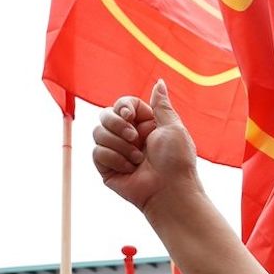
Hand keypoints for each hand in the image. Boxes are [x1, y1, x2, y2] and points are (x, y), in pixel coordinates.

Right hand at [92, 81, 201, 212]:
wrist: (169, 191)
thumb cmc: (176, 161)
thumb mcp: (173, 127)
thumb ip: (161, 105)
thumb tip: (160, 82)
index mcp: (145, 125)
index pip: (122, 104)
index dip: (122, 107)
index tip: (129, 116)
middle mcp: (129, 136)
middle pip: (105, 115)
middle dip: (117, 125)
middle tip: (135, 139)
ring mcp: (116, 152)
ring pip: (98, 133)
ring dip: (119, 145)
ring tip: (137, 159)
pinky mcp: (107, 168)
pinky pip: (97, 152)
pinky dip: (114, 159)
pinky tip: (129, 170)